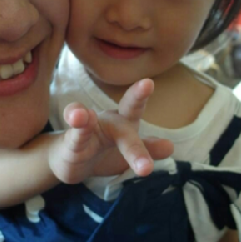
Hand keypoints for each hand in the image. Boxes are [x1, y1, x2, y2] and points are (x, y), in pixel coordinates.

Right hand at [48, 79, 173, 183]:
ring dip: (84, 118)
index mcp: (124, 122)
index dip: (142, 95)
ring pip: (87, 122)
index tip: (149, 82)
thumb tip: (170, 147)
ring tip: (80, 115)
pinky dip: (75, 131)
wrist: (70, 158)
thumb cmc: (103, 150)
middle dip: (136, 97)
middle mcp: (108, 120)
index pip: (135, 107)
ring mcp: (88, 130)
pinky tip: (73, 121)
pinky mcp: (71, 145)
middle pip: (124, 109)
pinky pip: (74, 138)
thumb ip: (148, 149)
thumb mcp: (128, 151)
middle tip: (148, 84)